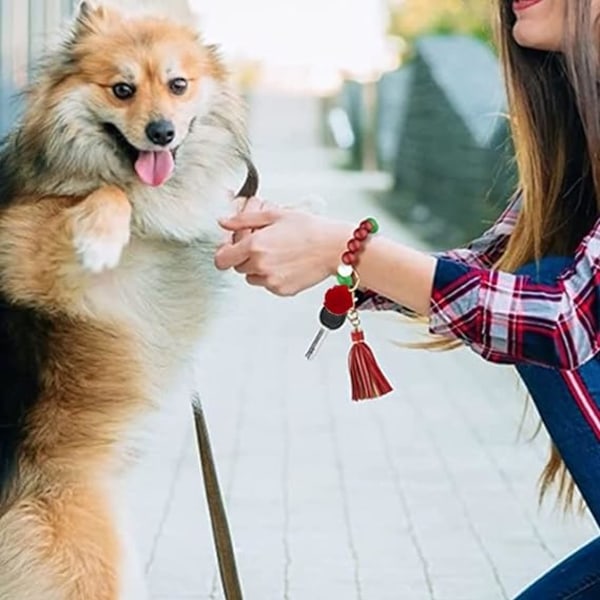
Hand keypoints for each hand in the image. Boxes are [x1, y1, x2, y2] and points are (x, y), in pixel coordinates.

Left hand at [214, 205, 351, 295]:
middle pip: (238, 267)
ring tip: (278, 255)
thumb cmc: (310, 229)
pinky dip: (273, 277)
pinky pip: (268, 285)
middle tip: (263, 246)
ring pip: (252, 278)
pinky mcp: (282, 290)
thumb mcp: (274, 215)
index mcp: (254, 245)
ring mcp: (271, 280)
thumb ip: (244, 219)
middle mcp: (260, 265)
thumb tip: (224, 222)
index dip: (224, 253)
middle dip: (245, 257)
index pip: (222, 259)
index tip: (230, 250)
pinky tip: (287, 264)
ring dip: (258, 268)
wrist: (333, 247)